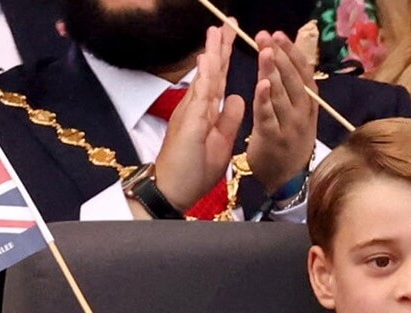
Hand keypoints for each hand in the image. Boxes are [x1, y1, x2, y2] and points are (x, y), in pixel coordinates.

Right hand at [153, 26, 244, 211]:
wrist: (173, 190)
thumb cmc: (193, 171)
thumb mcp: (221, 142)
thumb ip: (229, 119)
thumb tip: (238, 98)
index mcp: (205, 111)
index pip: (218, 79)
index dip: (224, 58)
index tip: (230, 37)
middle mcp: (196, 108)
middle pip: (210, 72)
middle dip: (219, 47)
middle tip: (225, 23)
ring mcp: (192, 113)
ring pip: (205, 77)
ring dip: (211, 53)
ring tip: (216, 30)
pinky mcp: (190, 123)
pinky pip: (200, 96)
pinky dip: (206, 76)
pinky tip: (208, 58)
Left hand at [246, 30, 317, 191]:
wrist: (286, 181)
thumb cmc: (287, 145)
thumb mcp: (296, 117)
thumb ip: (291, 93)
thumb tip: (283, 64)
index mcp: (309, 105)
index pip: (303, 73)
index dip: (292, 53)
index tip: (280, 35)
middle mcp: (303, 113)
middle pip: (293, 79)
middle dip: (280, 55)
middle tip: (267, 36)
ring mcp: (289, 126)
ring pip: (281, 94)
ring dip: (272, 71)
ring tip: (265, 51)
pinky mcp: (273, 139)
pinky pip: (268, 116)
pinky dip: (265, 99)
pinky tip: (261, 84)